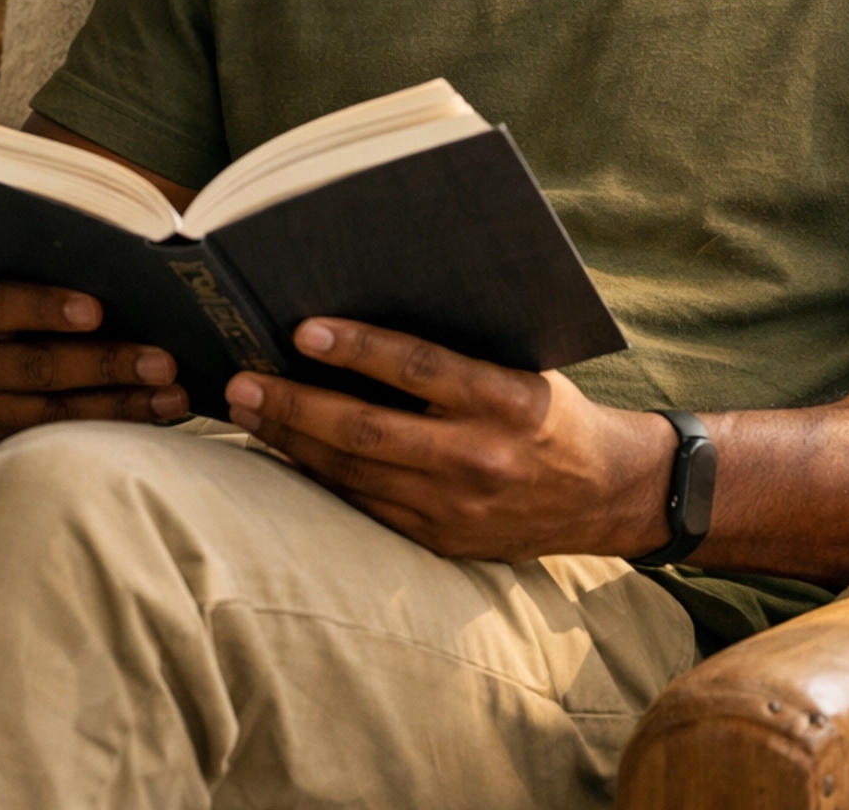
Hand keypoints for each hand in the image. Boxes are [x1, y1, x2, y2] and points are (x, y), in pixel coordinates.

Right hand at [0, 277, 188, 464]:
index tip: (97, 310)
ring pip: (51, 416)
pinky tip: (148, 423)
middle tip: (165, 362)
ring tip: (173, 398)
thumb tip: (141, 284)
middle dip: (107, 364)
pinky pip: (53, 450)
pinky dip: (107, 437)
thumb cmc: (14, 316)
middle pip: (37, 367)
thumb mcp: (16, 291)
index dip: (46, 307)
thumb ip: (56, 282)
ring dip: (120, 407)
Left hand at [226, 317, 674, 562]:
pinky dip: (320, 477)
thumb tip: (370, 309)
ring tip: (248, 410)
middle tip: (242, 380)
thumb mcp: (521, 364)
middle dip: (297, 404)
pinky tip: (286, 451)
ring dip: (293, 441)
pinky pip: (366, 506)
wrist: (606, 494)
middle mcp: (479, 455)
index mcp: (506, 399)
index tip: (303, 329)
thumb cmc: (552, 408)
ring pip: (356, 474)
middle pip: (369, 430)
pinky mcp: (442, 540)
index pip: (419, 368)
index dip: (358, 348)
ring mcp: (457, 506)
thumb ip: (458, 349)